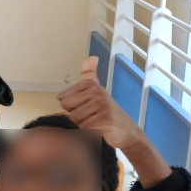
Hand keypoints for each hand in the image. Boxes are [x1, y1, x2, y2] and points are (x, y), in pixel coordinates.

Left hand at [57, 56, 168, 186]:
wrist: (128, 133)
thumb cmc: (107, 114)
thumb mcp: (97, 91)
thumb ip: (89, 75)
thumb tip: (91, 57)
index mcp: (90, 85)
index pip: (62, 99)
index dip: (70, 108)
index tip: (86, 109)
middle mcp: (97, 91)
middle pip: (67, 109)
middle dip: (75, 118)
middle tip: (91, 119)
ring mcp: (101, 104)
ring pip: (74, 119)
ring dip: (82, 126)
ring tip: (95, 125)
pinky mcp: (105, 118)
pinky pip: (83, 127)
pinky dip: (87, 133)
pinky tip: (98, 131)